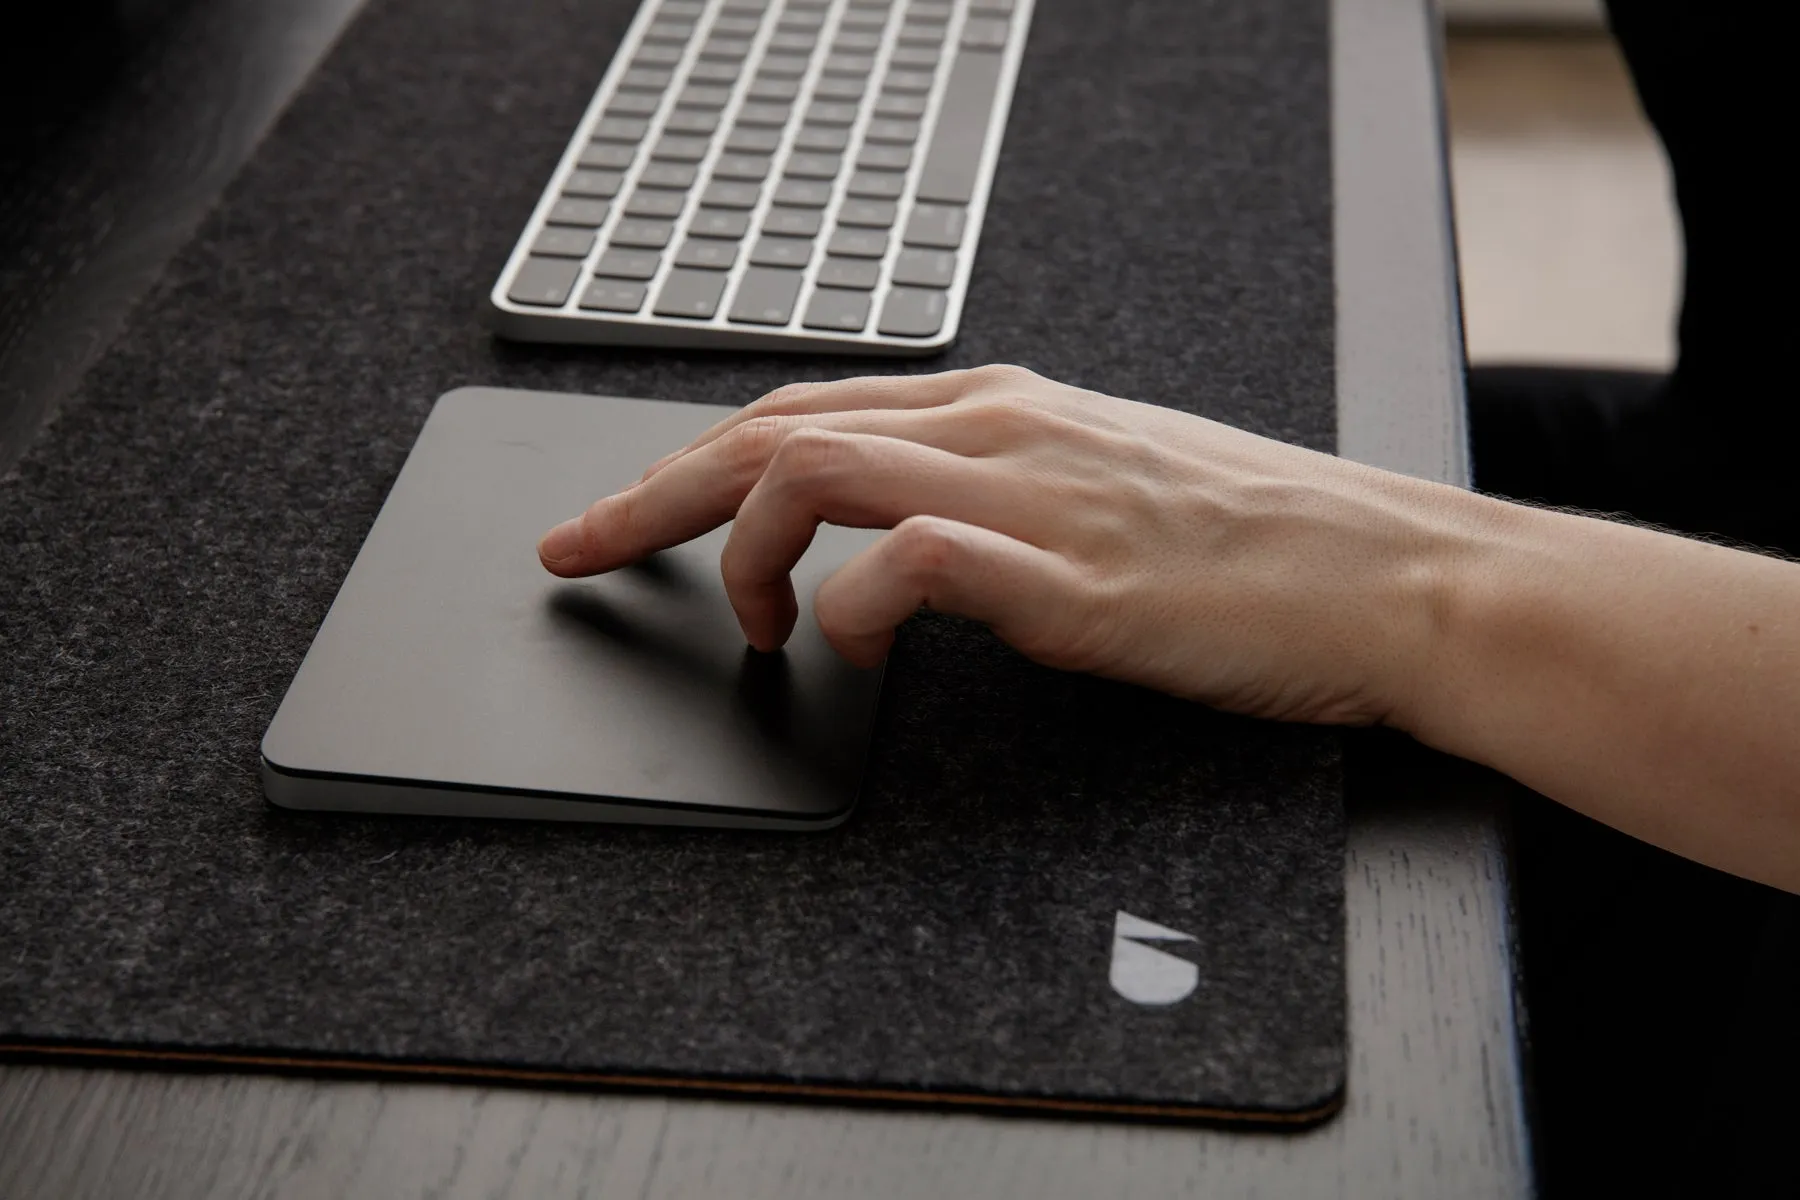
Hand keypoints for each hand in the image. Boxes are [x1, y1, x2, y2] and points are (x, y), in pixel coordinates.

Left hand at [537, 365, 1491, 726]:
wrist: (1384, 574)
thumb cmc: (1256, 538)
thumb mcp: (1103, 484)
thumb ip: (995, 488)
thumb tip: (902, 529)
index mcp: (1002, 406)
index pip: (803, 412)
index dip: (686, 461)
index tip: (615, 512)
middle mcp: (1000, 429)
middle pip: (774, 431)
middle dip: (652, 493)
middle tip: (578, 550)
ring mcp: (1031, 495)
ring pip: (814, 469)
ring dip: (743, 550)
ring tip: (754, 625)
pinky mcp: (1069, 576)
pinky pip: (912, 559)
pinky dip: (851, 601)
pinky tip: (851, 643)